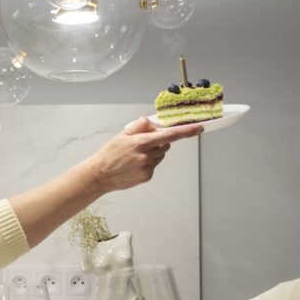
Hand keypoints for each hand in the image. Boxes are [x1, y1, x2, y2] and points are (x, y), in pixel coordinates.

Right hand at [86, 118, 202, 194]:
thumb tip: (152, 122)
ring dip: (154, 152)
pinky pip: (154, 166)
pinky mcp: (147, 176)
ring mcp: (148, 167)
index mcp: (141, 142)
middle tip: (144, 142)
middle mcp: (147, 155)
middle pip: (166, 144)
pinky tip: (135, 164)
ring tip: (136, 156)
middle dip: (160, 141)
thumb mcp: (122, 135)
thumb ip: (139, 126)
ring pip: (160, 155)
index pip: (169, 135)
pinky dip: (149, 163)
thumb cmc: (109, 154)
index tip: (198, 128)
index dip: (186, 131)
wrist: (100, 175)